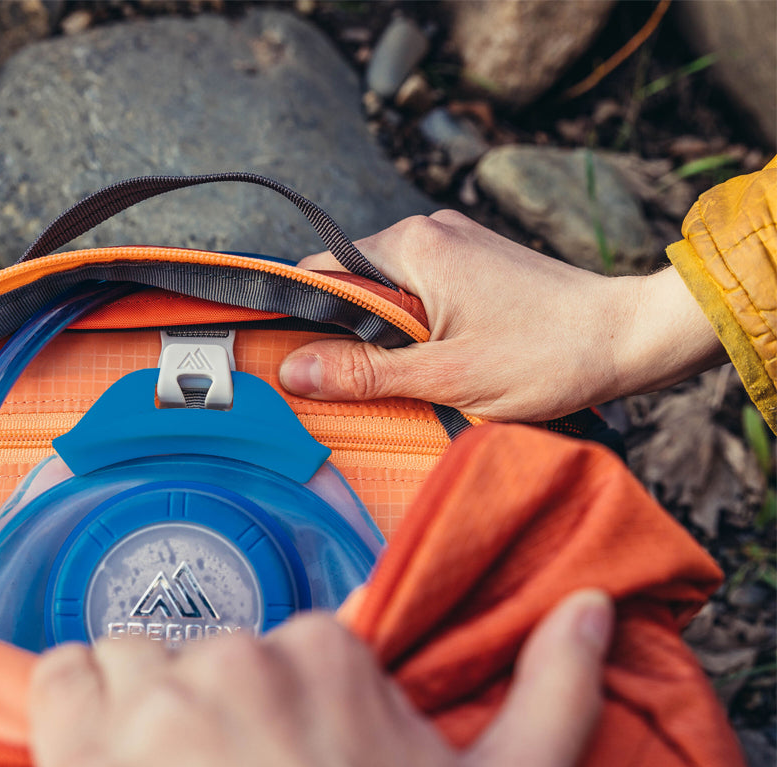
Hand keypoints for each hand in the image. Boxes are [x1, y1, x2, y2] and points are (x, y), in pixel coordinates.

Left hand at [30, 591, 612, 766]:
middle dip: (200, 716)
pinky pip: (55, 682)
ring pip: (125, 666)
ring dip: (134, 716)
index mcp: (328, 656)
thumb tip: (588, 613)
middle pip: (193, 655)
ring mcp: (164, 706)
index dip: (261, 715)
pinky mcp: (92, 762)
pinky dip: (66, 711)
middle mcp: (246, 661)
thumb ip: (551, 687)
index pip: (267, 649)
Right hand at [281, 212, 724, 420]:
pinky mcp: (472, 267)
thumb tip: (293, 370)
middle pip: (349, 287)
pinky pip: (416, 298)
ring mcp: (453, 247)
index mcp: (413, 246)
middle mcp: (428, 233)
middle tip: (347, 391)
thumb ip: (364, 373)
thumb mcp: (446, 376)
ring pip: (383, 297)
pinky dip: (410, 333)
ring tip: (399, 383)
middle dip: (342, 338)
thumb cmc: (547, 355)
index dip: (296, 320)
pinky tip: (427, 368)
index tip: (281, 362)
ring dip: (380, 340)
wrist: (627, 339)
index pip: (320, 275)